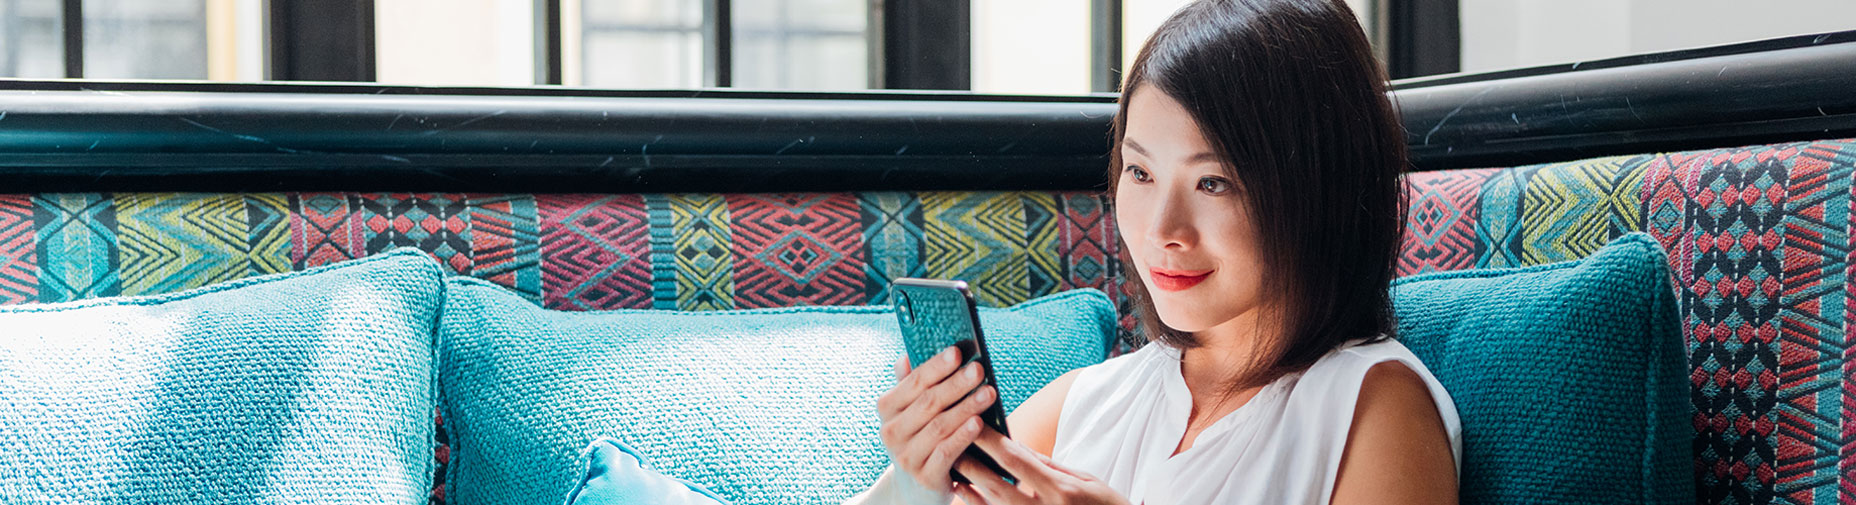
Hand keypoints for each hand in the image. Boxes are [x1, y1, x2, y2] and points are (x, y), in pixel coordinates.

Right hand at [876, 347, 998, 491]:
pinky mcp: (925, 477)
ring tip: (988, 393)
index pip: (913, 382)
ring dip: (966, 407)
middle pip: (928, 403)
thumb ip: (910, 385)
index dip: (936, 366)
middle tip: (979, 370)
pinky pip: (946, 452)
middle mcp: (892, 432)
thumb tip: (906, 355)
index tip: (958, 352)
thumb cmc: (919, 440)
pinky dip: (963, 436)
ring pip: (939, 426)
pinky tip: (979, 423)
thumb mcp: (910, 413)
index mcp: (887, 409)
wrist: (914, 491)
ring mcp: (907, 457)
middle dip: (956, 384)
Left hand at [950, 428, 1125, 504]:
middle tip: (949, 444)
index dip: (991, 440)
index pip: (1017, 460)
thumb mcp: (1083, 479)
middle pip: (997, 486)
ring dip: (970, 488)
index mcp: (1061, 491)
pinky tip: (965, 493)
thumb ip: (1047, 465)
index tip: (974, 421)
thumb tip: (1015, 446)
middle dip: (972, 465)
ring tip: (953, 470)